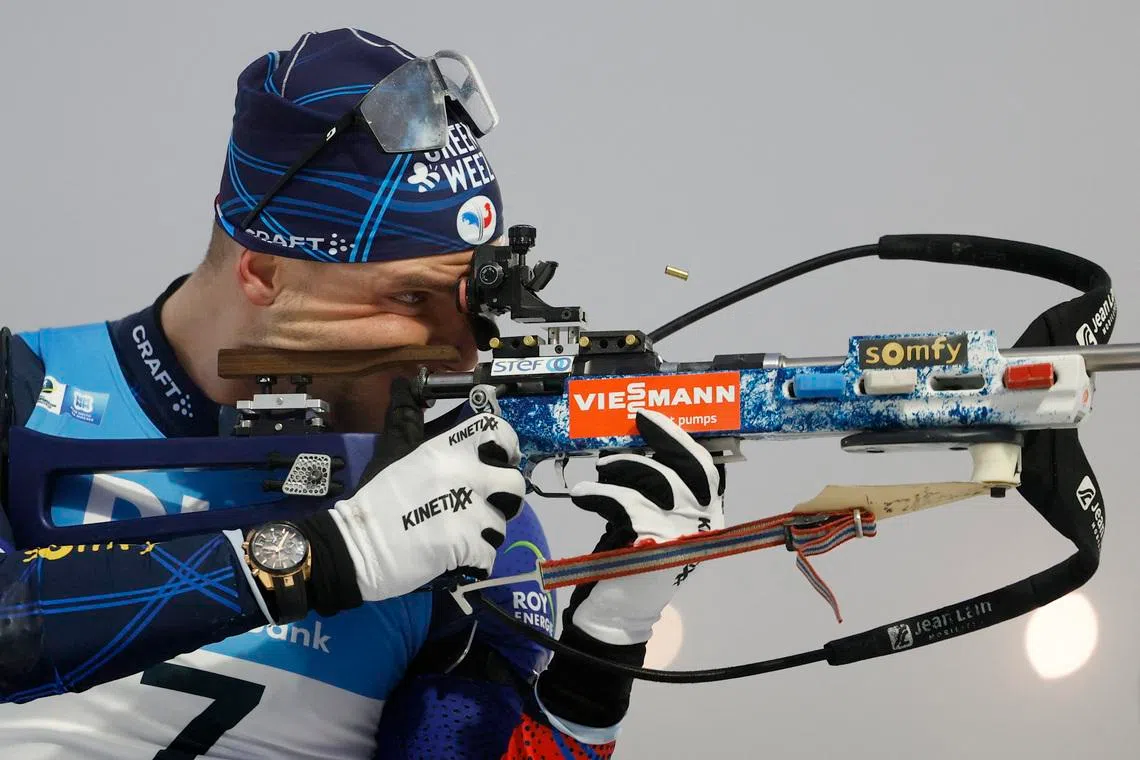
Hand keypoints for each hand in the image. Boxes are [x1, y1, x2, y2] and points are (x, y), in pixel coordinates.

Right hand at [328, 378, 525, 601]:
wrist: (355, 546)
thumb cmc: (375, 498)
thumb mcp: (392, 449)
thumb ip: (409, 420)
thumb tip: (402, 384)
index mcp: (447, 449)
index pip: (497, 430)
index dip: (508, 445)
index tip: (502, 460)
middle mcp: (464, 475)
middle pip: (515, 483)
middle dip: (505, 498)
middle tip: (485, 506)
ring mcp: (468, 511)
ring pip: (504, 523)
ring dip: (488, 533)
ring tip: (464, 535)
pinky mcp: (466, 546)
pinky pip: (490, 555)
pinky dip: (477, 561)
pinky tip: (456, 556)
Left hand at [565, 409, 725, 644]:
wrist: (619, 611)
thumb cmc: (635, 559)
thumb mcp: (651, 517)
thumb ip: (656, 488)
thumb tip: (638, 444)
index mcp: (710, 515)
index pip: (704, 467)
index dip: (679, 438)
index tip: (653, 417)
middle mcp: (705, 523)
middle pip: (688, 466)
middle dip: (662, 437)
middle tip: (634, 419)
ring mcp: (683, 533)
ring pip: (653, 480)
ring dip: (620, 469)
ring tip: (598, 473)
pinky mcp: (655, 542)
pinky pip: (625, 502)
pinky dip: (599, 493)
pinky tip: (584, 495)